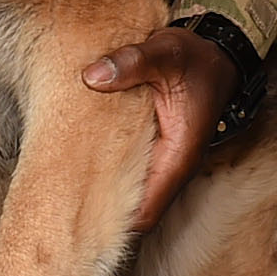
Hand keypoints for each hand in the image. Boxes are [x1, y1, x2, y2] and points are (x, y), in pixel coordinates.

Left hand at [81, 25, 236, 232]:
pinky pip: (129, 174)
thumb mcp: (166, 53)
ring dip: (101, 195)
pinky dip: (106, 175)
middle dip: (99, 216)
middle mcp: (172, 167)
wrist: (217, 55)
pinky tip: (77, 167)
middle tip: (59, 209)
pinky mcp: (154, 150)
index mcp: (178, 156)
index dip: (114, 222)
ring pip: (130, 195)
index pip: (146, 211)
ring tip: (61, 193)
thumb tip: (93, 77)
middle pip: (134, 213)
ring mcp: (163, 161)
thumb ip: (132, 62)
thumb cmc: (196, 59)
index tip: (79, 220)